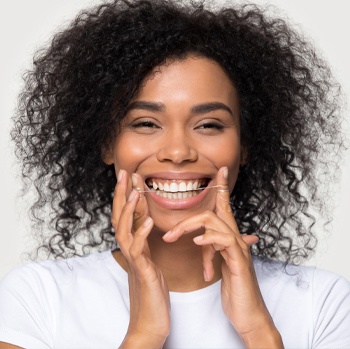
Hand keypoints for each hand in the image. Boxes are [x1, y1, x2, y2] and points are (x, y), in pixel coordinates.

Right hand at [112, 170, 169, 348]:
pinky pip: (139, 251)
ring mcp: (134, 261)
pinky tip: (148, 222)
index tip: (130, 176)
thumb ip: (145, 243)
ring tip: (135, 191)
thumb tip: (145, 225)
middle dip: (122, 194)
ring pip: (125, 231)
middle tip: (124, 173)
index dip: (127, 195)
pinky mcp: (142, 272)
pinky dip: (142, 234)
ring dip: (129, 210)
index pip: (127, 215)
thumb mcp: (150, 262)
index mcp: (134, 246)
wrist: (150, 322)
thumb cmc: (152, 292)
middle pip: (120, 217)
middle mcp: (130, 250)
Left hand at [163, 167, 282, 347]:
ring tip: (172, 238)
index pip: (224, 207)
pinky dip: (209, 239)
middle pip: (214, 212)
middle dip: (187, 219)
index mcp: (228, 237)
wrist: (249, 313)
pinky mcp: (239, 262)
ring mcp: (238, 249)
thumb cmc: (234, 287)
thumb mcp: (220, 264)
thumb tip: (204, 238)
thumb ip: (213, 248)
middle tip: (168, 234)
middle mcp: (235, 238)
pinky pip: (225, 241)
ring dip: (190, 227)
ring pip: (216, 222)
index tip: (219, 171)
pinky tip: (197, 243)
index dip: (222, 188)